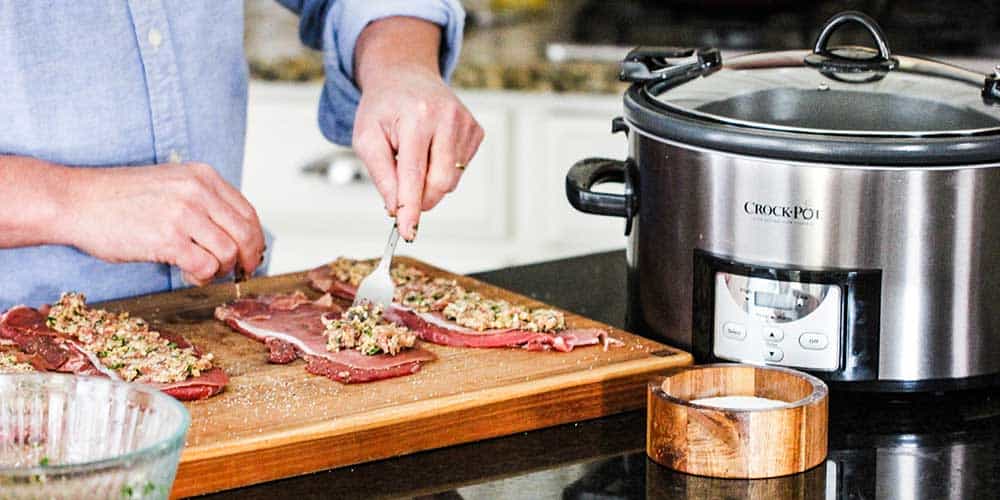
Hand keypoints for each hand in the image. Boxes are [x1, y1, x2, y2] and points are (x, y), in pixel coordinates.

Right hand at [60, 162, 265, 285]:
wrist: (76, 201)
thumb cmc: (120, 198)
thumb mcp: (171, 184)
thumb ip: (203, 202)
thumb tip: (235, 235)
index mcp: (202, 176)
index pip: (248, 213)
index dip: (255, 240)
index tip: (250, 256)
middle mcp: (197, 191)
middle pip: (246, 234)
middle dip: (247, 259)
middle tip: (238, 272)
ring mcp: (183, 214)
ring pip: (229, 252)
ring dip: (220, 269)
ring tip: (202, 270)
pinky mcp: (167, 238)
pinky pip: (205, 266)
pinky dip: (203, 277)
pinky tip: (189, 275)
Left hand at [352, 17, 484, 241]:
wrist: (405, 76)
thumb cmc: (383, 108)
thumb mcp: (366, 137)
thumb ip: (381, 174)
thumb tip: (396, 208)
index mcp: (417, 118)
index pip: (414, 174)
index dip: (410, 207)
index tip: (407, 231)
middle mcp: (447, 118)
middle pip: (441, 182)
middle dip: (421, 198)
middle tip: (403, 194)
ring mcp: (466, 123)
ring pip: (452, 180)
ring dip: (429, 181)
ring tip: (414, 155)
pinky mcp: (476, 130)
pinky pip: (460, 169)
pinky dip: (442, 168)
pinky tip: (430, 148)